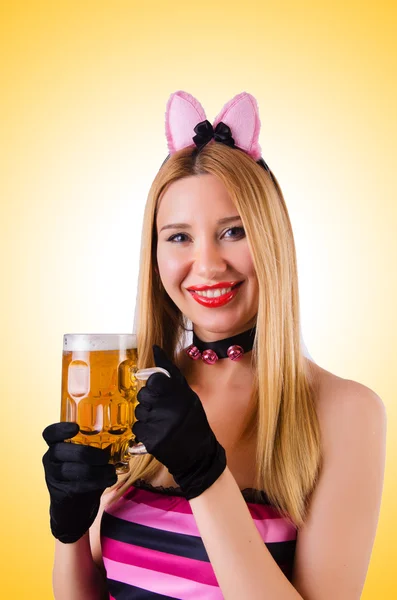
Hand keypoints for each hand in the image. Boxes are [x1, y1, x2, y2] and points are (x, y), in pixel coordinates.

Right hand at [42, 422, 116, 543]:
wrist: (75, 507)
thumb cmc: (85, 474)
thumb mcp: (89, 457)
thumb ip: (99, 445)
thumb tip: (126, 434)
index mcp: (57, 445)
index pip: (50, 433)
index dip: (60, 429)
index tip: (76, 427)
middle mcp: (51, 459)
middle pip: (60, 451)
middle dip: (85, 453)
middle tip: (104, 457)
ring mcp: (53, 477)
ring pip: (69, 470)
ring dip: (94, 470)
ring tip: (110, 470)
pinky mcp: (60, 493)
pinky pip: (77, 486)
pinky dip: (96, 483)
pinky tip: (109, 480)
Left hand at [132, 345, 226, 499]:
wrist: (199, 455)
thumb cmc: (193, 421)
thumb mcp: (188, 394)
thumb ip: (171, 373)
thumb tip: (156, 349)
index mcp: (180, 395)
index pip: (154, 380)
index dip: (155, 386)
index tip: (159, 391)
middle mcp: (170, 408)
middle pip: (143, 395)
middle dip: (149, 402)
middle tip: (161, 410)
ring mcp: (160, 425)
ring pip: (139, 412)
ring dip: (146, 417)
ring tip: (161, 422)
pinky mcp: (152, 440)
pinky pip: (138, 428)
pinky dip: (144, 431)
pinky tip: (157, 433)